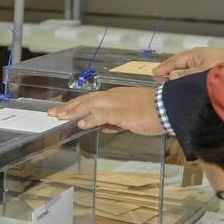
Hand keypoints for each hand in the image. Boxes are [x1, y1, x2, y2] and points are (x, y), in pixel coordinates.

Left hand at [46, 85, 163, 133]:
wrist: (170, 107)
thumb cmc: (155, 112)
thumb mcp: (132, 118)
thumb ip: (116, 122)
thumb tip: (105, 127)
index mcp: (116, 96)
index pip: (91, 100)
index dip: (76, 105)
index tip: (63, 110)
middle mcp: (114, 96)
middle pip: (86, 100)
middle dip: (69, 107)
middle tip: (53, 112)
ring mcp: (118, 102)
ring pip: (91, 104)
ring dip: (75, 111)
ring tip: (61, 116)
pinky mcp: (123, 111)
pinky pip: (104, 114)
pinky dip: (92, 118)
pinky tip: (83, 123)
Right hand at [153, 46, 223, 80]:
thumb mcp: (203, 72)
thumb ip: (187, 74)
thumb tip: (171, 75)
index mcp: (195, 54)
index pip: (175, 61)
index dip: (164, 68)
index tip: (153, 74)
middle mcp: (199, 57)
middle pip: (179, 64)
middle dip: (169, 71)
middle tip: (157, 79)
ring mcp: (205, 62)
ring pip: (186, 68)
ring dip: (177, 75)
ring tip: (168, 83)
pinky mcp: (211, 69)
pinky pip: (194, 72)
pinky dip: (186, 77)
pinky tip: (184, 83)